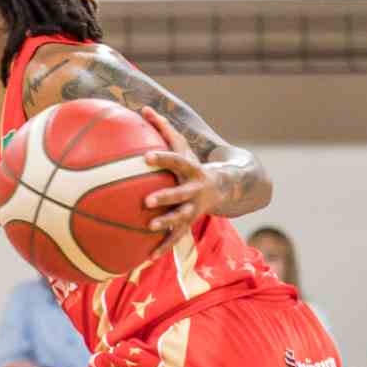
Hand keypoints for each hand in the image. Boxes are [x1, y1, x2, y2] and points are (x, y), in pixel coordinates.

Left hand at [138, 106, 218, 246]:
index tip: (146, 157)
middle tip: (147, 201)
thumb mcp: (182, 146)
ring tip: (149, 227)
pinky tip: (145, 258)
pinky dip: (161, 248)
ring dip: (166, 224)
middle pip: (181, 194)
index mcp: (191, 170)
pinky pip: (175, 238)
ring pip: (180, 218)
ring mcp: (193, 209)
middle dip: (166, 197)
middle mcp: (194, 190)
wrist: (223, 187)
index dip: (163, 159)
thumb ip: (163, 128)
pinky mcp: (189, 223)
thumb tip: (142, 108)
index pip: (177, 161)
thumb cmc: (192, 164)